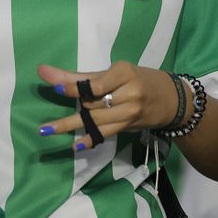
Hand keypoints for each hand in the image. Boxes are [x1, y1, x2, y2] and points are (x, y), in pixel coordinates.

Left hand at [36, 62, 181, 148]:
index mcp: (124, 73)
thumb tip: (47, 72)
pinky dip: (90, 138)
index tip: (53, 86)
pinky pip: (106, 133)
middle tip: (45, 119)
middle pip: (93, 102)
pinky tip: (76, 145)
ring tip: (46, 130)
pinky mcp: (129, 125)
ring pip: (96, 119)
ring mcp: (130, 112)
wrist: (172, 99)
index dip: (73, 87)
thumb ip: (82, 76)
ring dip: (70, 125)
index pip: (94, 84)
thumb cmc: (140, 79)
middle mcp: (129, 93)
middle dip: (71, 106)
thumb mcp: (116, 72)